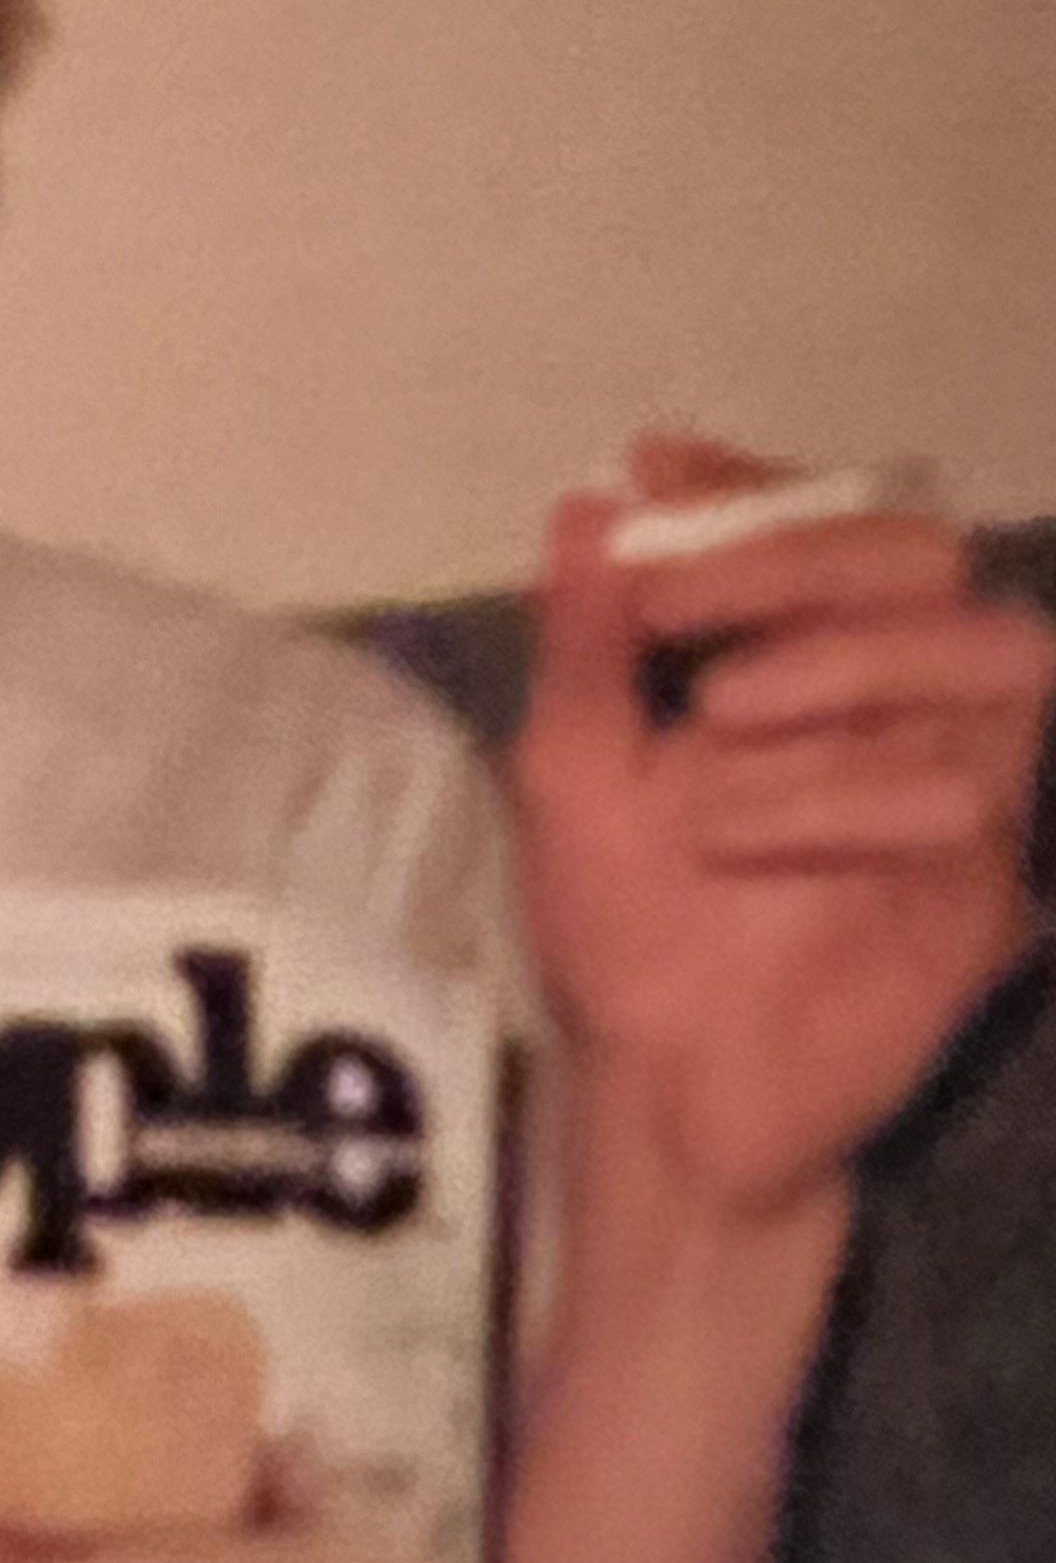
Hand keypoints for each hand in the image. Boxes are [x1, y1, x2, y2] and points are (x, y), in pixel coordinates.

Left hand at [514, 438, 1051, 1225]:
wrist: (667, 1085)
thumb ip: (588, 640)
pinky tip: (741, 835)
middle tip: (676, 604)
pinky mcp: (988, 883)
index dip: (755, 485)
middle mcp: (902, 699)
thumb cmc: (625, 919)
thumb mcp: (574, 767)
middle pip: (928, 559)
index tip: (654, 477)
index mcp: (809, 655)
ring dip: (835, 670)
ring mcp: (962, 783)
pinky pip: (970, 798)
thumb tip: (585, 504)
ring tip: (713, 725)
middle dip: (803, 557)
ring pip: (983, 655)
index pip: (830, 518)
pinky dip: (848, 795)